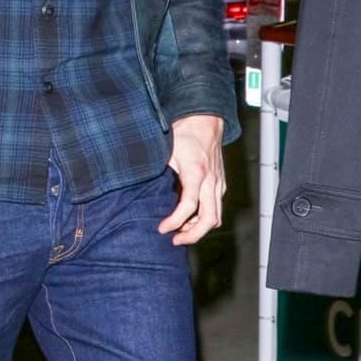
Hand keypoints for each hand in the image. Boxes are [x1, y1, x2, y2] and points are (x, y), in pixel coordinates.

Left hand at [158, 114, 225, 244]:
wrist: (205, 120)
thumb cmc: (184, 133)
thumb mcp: (166, 150)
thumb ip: (158, 172)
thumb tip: (140, 190)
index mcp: (196, 172)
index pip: (189, 206)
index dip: (174, 221)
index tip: (161, 228)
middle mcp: (211, 180)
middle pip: (210, 219)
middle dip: (192, 235)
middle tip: (174, 240)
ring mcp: (218, 183)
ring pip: (216, 217)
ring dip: (199, 228)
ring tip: (180, 232)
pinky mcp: (220, 184)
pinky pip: (216, 208)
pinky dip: (204, 218)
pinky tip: (189, 219)